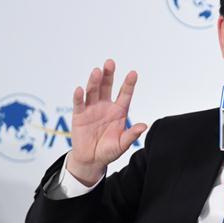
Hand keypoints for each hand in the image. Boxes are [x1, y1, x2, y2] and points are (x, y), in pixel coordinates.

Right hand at [67, 59, 146, 185]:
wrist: (92, 159)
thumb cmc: (109, 151)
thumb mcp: (122, 144)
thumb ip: (132, 135)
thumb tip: (144, 126)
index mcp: (119, 111)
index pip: (125, 94)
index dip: (129, 84)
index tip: (133, 73)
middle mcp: (105, 106)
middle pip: (107, 87)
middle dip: (109, 75)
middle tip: (110, 62)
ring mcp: (92, 109)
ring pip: (93, 91)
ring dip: (94, 81)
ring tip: (97, 71)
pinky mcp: (79, 115)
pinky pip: (79, 104)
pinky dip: (79, 96)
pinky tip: (80, 89)